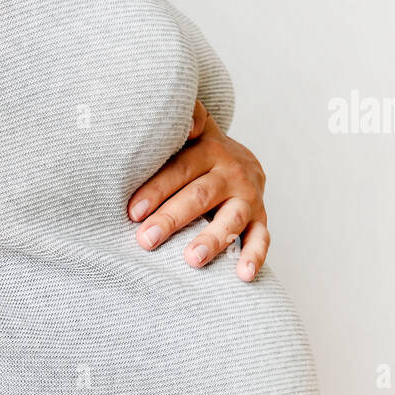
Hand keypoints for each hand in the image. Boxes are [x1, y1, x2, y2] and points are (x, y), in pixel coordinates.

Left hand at [126, 101, 269, 281]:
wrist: (240, 159)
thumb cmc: (198, 151)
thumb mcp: (191, 129)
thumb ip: (185, 118)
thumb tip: (184, 118)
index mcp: (208, 151)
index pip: (179, 171)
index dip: (156, 190)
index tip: (133, 212)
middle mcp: (230, 173)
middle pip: (200, 196)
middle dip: (172, 218)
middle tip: (146, 240)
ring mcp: (248, 197)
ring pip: (231, 219)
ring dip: (212, 239)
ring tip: (192, 259)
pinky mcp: (260, 218)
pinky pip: (261, 238)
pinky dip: (254, 257)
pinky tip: (243, 276)